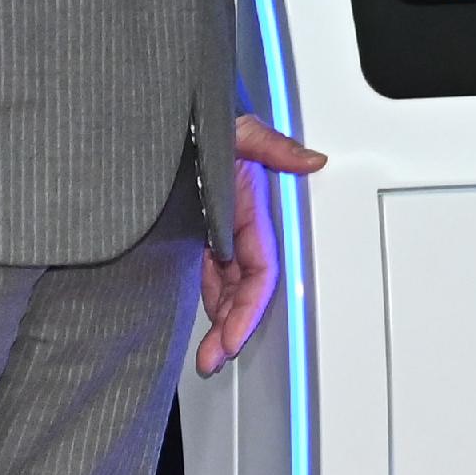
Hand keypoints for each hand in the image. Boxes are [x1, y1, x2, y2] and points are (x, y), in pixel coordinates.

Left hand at [195, 113, 330, 377]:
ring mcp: (213, 226)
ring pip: (224, 283)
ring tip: (208, 354)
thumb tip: (311, 160)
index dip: (249, 308)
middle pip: (242, 286)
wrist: (164, 114)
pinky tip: (202, 316)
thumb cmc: (198, 119)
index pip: (258, 269)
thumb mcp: (236, 128)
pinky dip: (207, 296)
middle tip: (212, 360)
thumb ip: (272, 145)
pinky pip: (207, 270)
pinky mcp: (192, 227)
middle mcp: (233, 221)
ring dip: (221, 319)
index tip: (233, 339)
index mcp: (248, 204)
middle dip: (233, 327)